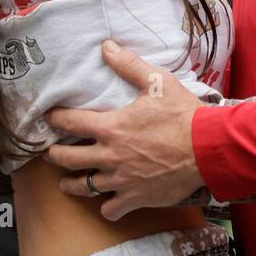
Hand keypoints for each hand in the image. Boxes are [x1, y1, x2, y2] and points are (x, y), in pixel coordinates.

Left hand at [43, 40, 204, 219]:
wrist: (207, 149)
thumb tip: (106, 46)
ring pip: (83, 187)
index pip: (70, 122)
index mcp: (111, 127)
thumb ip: (129, 65)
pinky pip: (110, 209)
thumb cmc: (183, 115)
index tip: (48, 118)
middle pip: (67, 158)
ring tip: (66, 182)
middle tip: (50, 153)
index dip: (55, 119)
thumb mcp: (157, 82)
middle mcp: (110, 156)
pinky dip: (106, 206)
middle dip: (54, 155)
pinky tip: (107, 201)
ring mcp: (121, 180)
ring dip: (72, 184)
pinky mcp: (135, 198)